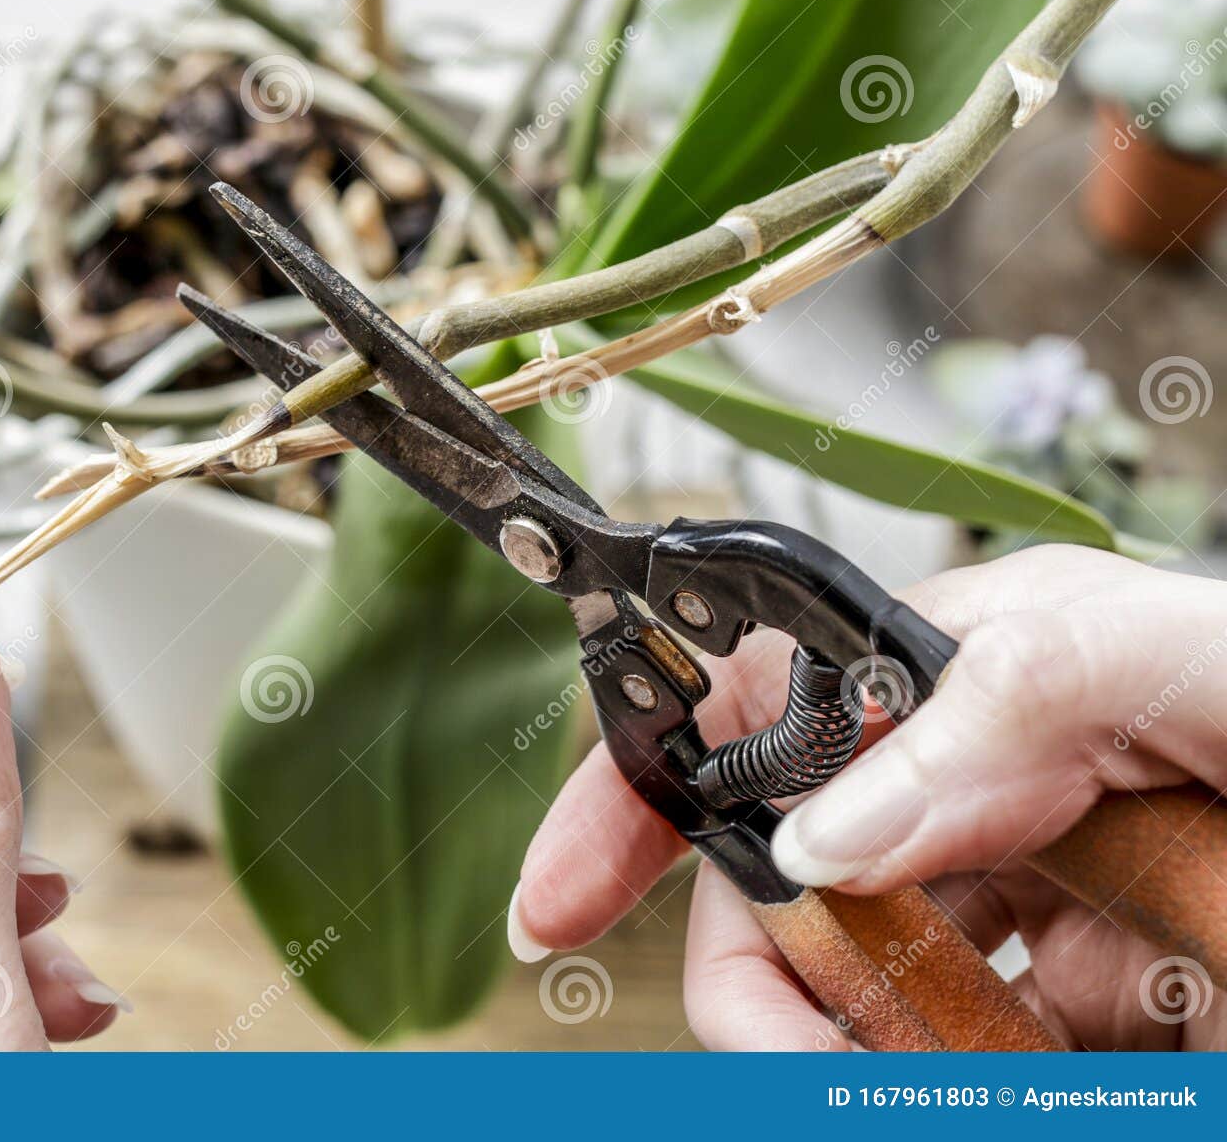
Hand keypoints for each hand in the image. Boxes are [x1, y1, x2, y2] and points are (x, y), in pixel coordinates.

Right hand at [510, 545, 1226, 1050]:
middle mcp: (958, 793)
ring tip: (996, 1049)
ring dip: (849, 1046)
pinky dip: (918, 1067)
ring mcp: (1006, 907)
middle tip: (794, 1062)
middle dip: (752, 986)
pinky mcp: (1061, 1004)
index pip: (736, 725)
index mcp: (957, 685)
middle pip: (770, 896)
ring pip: (846, 997)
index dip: (626, 805)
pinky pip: (939, 1050)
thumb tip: (820, 823)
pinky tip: (1022, 1053)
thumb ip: (1000, 700)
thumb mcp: (1167, 654)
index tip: (555, 904)